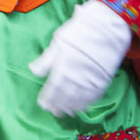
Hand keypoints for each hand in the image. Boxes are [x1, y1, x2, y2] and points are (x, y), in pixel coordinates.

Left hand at [28, 0, 131, 116]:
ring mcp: (90, 78)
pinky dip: (85, 104)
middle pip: (64, 95)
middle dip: (57, 105)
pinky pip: (92, 96)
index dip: (47, 97)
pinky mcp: (102, 79)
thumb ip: (46, 59)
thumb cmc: (80, 30)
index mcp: (63, 65)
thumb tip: (32, 70)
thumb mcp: (59, 40)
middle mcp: (76, 75)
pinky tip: (80, 108)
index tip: (42, 104)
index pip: (52, 87)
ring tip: (64, 112)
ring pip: (78, 98)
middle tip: (52, 112)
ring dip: (70, 107)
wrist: (107, 26)